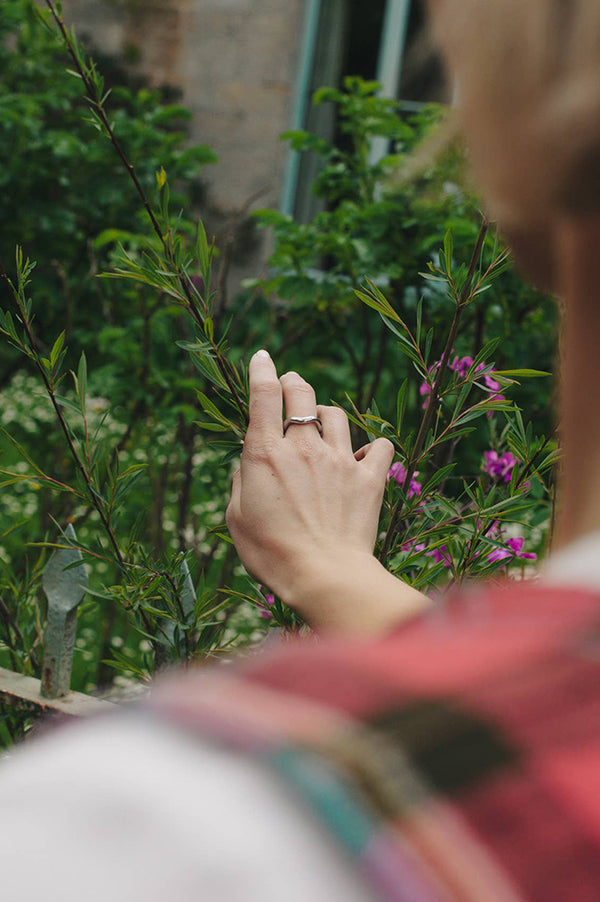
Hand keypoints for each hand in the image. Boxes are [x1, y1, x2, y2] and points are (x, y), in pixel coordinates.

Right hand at [226, 350, 428, 632]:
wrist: (323, 575)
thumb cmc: (271, 553)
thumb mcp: (238, 517)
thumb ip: (244, 479)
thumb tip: (253, 459)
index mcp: (266, 454)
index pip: (262, 396)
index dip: (261, 370)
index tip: (262, 358)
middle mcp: (304, 448)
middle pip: (302, 394)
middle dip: (294, 383)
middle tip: (291, 386)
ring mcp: (340, 461)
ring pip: (337, 415)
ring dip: (327, 415)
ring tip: (323, 425)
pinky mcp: (369, 480)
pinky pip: (381, 447)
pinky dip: (374, 448)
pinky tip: (365, 457)